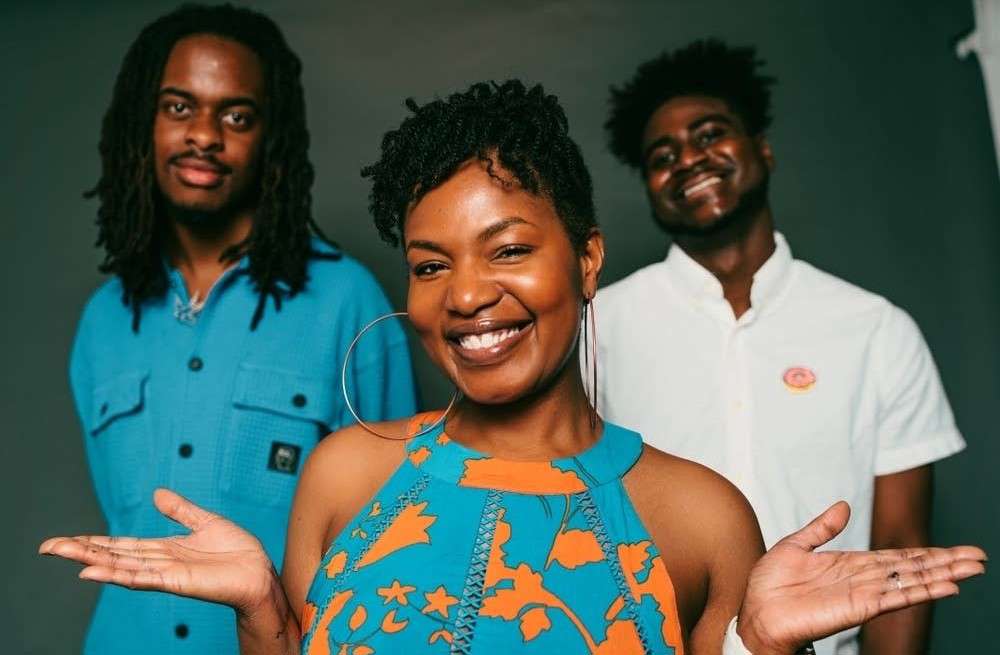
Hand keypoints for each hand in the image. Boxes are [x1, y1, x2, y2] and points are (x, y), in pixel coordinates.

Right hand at [39, 488, 277, 615]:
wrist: (259, 572)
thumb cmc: (238, 553)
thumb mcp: (205, 522)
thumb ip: (180, 510)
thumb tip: (156, 493)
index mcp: (164, 549)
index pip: (121, 545)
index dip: (93, 542)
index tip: (65, 540)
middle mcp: (159, 562)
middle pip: (113, 555)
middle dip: (81, 551)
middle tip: (48, 547)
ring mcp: (165, 574)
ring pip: (120, 566)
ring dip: (90, 561)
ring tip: (62, 555)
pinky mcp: (176, 582)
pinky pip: (141, 577)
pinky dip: (116, 574)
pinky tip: (94, 573)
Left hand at [738, 501, 985, 654]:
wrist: (756, 611)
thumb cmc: (770, 585)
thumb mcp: (796, 545)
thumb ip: (822, 528)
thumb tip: (843, 505)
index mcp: (851, 564)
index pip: (897, 557)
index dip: (927, 553)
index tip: (956, 550)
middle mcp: (863, 579)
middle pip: (912, 568)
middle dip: (945, 563)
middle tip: (979, 558)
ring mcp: (864, 593)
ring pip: (910, 581)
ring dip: (942, 575)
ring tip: (972, 570)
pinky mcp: (858, 607)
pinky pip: (895, 598)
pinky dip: (920, 592)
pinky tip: (944, 588)